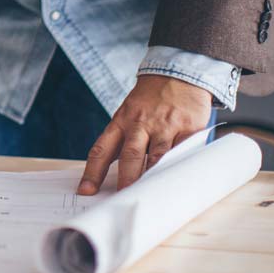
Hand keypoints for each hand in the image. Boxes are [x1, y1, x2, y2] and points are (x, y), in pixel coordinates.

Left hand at [78, 74, 211, 194]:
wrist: (176, 74)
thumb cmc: (149, 99)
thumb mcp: (129, 113)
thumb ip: (124, 140)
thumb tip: (115, 174)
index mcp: (121, 121)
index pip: (102, 150)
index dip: (92, 172)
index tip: (86, 190)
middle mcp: (140, 124)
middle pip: (130, 156)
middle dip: (126, 180)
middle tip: (123, 199)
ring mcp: (165, 125)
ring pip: (157, 157)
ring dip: (153, 178)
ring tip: (149, 197)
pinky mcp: (188, 128)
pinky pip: (184, 151)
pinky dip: (180, 167)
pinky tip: (177, 180)